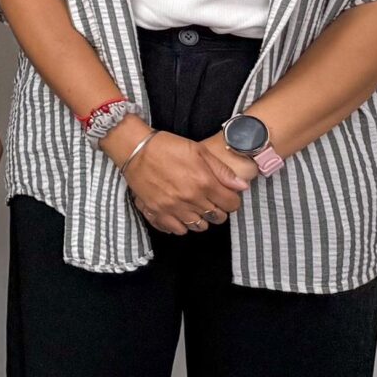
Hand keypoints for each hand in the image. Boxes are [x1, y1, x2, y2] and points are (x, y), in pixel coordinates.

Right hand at [123, 132, 248, 235]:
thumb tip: (241, 186)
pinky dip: (182, 225)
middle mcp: (191, 199)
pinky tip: (181, 214)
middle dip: (218, 210)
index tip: (225, 194)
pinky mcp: (158, 212)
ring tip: (196, 207)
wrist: (135, 149)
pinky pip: (177, 230)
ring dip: (201, 218)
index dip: (231, 199)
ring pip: (199, 226)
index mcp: (204, 183)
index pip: (231, 204)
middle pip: (217, 218)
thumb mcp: (199, 150)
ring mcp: (173, 208)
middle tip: (211, 200)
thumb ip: (222, 170)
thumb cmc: (166, 146)